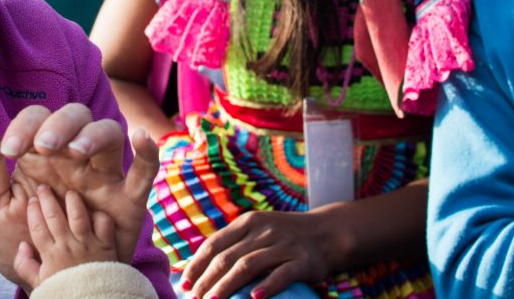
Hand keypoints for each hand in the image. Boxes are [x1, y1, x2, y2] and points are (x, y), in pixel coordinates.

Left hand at [2, 104, 158, 263]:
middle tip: (45, 145)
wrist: (49, 283)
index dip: (25, 125)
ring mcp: (102, 176)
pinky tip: (141, 138)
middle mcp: (74, 158)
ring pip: (110, 133)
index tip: (9, 150)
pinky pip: (144, 173)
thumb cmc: (22, 240)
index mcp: (41, 155)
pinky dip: (148, 154)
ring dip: (93, 135)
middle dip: (60, 124)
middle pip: (77, 116)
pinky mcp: (127, 201)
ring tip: (75, 151)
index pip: (38, 120)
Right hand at [13, 186, 116, 289]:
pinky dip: (100, 216)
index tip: (31, 200)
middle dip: (47, 199)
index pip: (38, 227)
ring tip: (68, 193)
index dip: (33, 211)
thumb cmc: (65, 292)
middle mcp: (68, 246)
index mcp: (51, 255)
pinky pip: (104, 224)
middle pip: (54, 217)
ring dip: (72, 202)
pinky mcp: (106, 245)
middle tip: (42, 187)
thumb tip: (21, 246)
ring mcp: (88, 244)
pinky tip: (94, 212)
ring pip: (78, 215)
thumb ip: (26, 266)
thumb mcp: (40, 285)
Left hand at [180, 210, 343, 298]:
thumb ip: (232, 243)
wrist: (329, 232)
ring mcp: (283, 245)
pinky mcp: (302, 261)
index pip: (215, 243)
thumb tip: (195, 265)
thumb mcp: (259, 229)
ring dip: (227, 286)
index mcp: (248, 222)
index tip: (184, 283)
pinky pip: (281, 275)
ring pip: (248, 266)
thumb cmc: (285, 235)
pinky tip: (253, 298)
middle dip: (206, 280)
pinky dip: (266, 286)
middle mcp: (263, 231)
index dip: (197, 264)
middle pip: (227, 257)